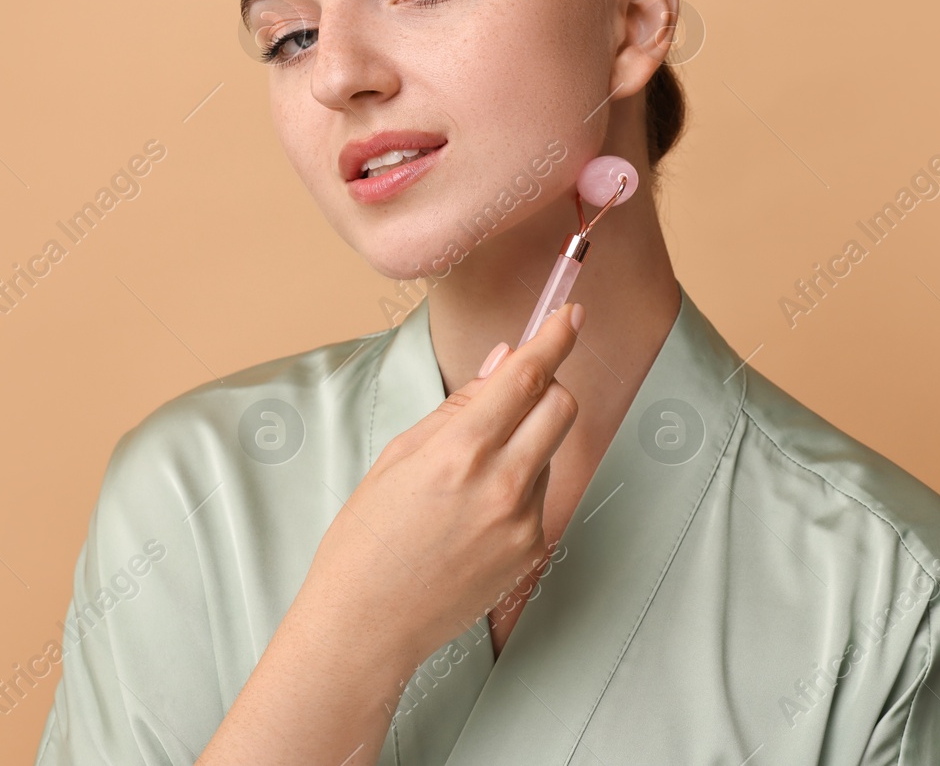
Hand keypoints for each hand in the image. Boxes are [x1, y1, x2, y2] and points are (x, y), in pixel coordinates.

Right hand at [297, 302, 585, 666]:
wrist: (368, 624)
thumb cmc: (368, 537)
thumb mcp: (400, 456)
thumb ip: (460, 406)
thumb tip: (504, 361)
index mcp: (461, 451)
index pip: (527, 376)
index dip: (554, 338)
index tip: (571, 315)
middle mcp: (502, 484)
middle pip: (561, 407)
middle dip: (547, 386)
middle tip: (517, 390)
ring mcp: (524, 522)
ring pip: (548, 452)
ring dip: (525, 442)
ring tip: (467, 478)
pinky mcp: (532, 551)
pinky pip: (539, 496)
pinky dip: (518, 486)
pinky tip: (473, 513)